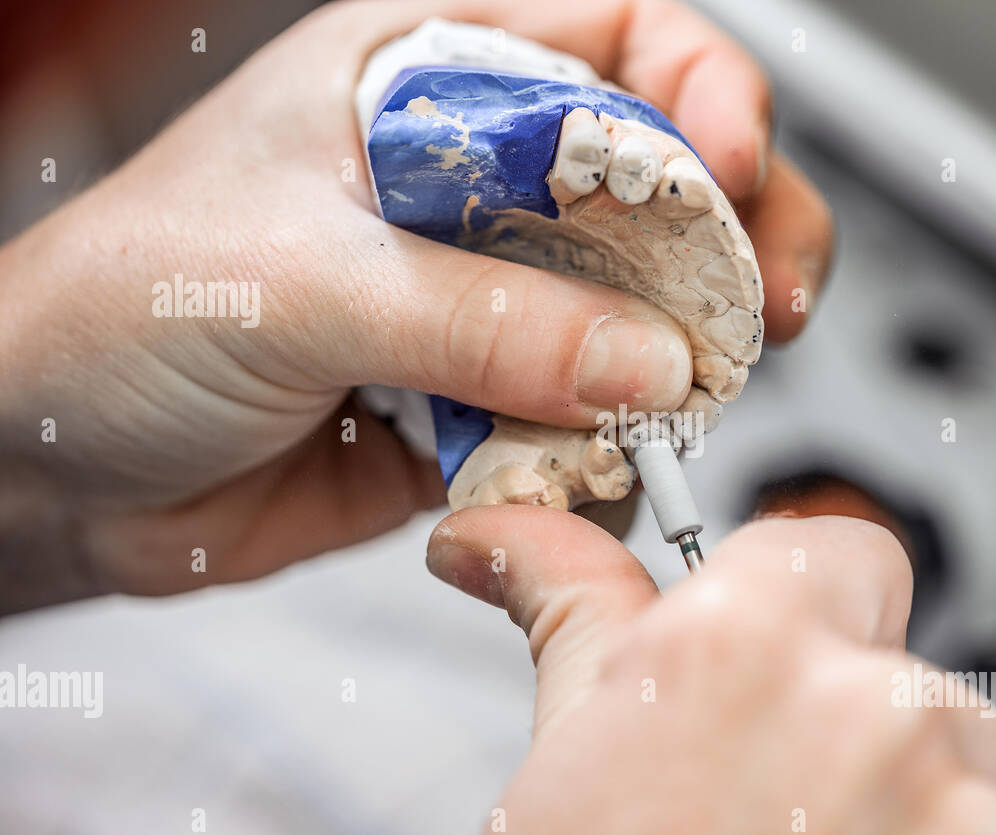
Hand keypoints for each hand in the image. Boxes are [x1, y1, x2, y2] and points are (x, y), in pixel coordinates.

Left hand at [0, 0, 832, 610]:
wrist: (61, 469)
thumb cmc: (118, 314)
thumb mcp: (296, 277)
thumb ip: (476, 315)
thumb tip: (643, 357)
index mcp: (422, 81)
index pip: (612, 44)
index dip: (697, 93)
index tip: (729, 168)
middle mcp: (472, 184)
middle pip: (661, 182)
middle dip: (733, 236)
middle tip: (764, 301)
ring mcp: (488, 297)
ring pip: (641, 306)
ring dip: (685, 352)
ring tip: (696, 393)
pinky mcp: (485, 399)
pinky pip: (586, 413)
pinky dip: (611, 442)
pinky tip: (603, 458)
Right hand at [427, 509, 995, 834]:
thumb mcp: (567, 759)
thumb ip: (573, 609)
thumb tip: (495, 538)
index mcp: (743, 644)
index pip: (833, 548)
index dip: (802, 601)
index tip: (779, 655)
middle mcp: (870, 703)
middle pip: (895, 663)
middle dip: (846, 717)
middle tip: (766, 801)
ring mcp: (958, 800)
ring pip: (960, 757)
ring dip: (910, 798)